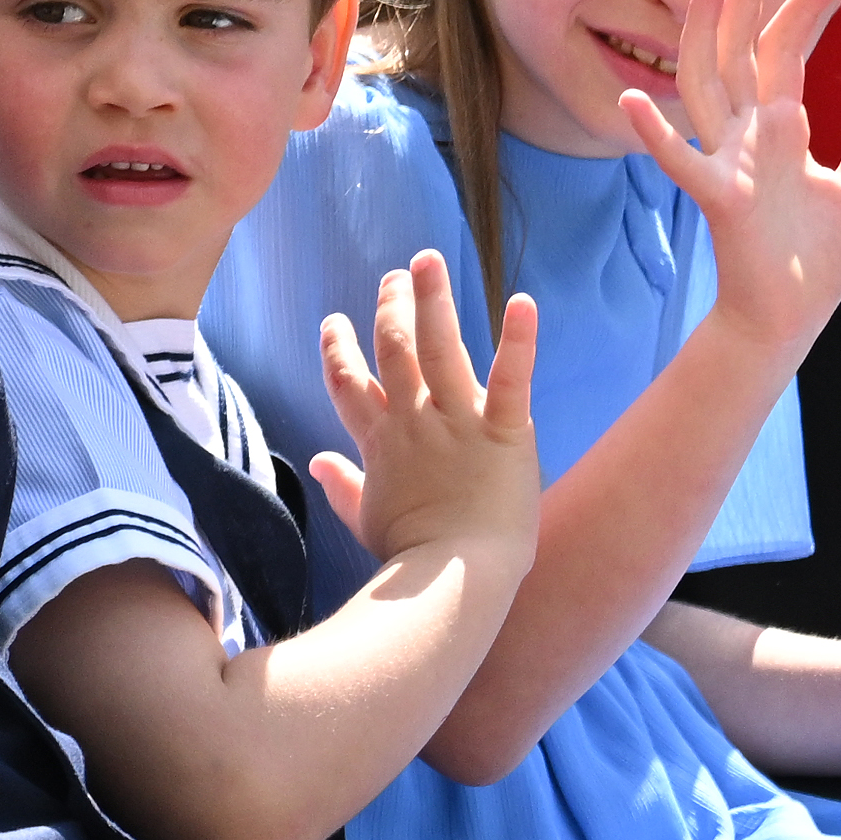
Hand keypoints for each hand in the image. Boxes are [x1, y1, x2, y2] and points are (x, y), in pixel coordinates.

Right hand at [308, 251, 539, 568]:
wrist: (454, 579)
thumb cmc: (411, 557)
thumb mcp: (366, 519)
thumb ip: (342, 485)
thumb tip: (318, 462)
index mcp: (381, 442)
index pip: (349, 384)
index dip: (338, 350)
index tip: (334, 323)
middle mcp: (414, 420)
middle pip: (394, 350)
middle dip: (391, 307)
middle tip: (395, 275)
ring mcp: (457, 421)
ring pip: (439, 346)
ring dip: (433, 299)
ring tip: (428, 260)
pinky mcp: (503, 430)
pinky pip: (510, 377)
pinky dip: (519, 339)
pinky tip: (523, 302)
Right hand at [619, 0, 840, 355]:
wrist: (788, 321)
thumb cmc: (814, 263)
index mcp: (779, 130)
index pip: (788, 52)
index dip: (808, 10)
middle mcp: (747, 136)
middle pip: (742, 51)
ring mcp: (729, 162)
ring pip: (708, 84)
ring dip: (705, 34)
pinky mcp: (720, 199)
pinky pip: (682, 162)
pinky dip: (656, 135)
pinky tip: (632, 101)